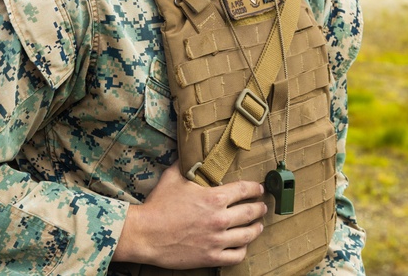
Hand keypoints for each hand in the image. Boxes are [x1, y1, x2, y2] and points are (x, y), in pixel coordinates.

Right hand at [113, 162, 266, 268]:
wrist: (145, 234)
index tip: (259, 189)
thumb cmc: (158, 205)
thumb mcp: (173, 177)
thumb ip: (186, 164)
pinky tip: (243, 245)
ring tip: (258, 226)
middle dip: (259, 208)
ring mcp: (217, 240)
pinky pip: (236, 255)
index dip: (255, 189)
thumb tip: (191, 151)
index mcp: (215, 198)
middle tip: (262, 207)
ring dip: (256, 229)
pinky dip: (242, 249)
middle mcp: (220, 219)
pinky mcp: (211, 257)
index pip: (245, 190)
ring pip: (248, 235)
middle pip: (251, 212)